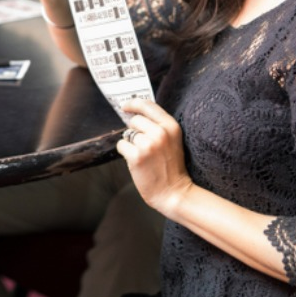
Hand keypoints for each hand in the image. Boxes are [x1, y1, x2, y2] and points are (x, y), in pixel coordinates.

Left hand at [116, 98, 192, 216]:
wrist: (173, 193)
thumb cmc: (171, 167)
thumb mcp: (172, 141)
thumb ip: (157, 126)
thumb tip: (134, 114)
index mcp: (171, 126)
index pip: (148, 105)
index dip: (133, 103)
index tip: (125, 105)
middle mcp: (160, 132)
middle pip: (135, 120)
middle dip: (135, 131)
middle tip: (143, 146)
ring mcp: (148, 144)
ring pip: (127, 134)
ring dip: (131, 144)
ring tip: (144, 157)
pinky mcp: (136, 156)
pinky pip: (121, 145)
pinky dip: (125, 153)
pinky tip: (137, 162)